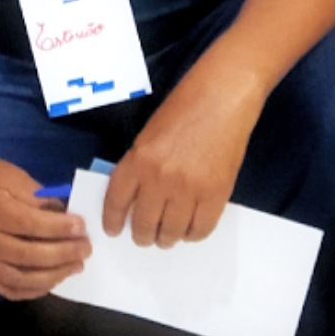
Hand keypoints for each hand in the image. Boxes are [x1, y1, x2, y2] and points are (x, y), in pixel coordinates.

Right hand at [0, 149, 89, 299]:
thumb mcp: (17, 178)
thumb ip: (43, 201)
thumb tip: (70, 223)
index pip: (31, 225)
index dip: (60, 229)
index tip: (82, 227)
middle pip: (29, 255)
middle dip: (63, 254)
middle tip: (86, 248)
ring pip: (21, 279)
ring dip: (53, 276)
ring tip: (76, 266)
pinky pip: (9, 289)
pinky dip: (33, 290)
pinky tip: (53, 280)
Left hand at [103, 64, 262, 248]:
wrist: (221, 97)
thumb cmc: (185, 109)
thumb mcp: (149, 136)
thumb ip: (140, 168)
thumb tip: (136, 200)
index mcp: (138, 160)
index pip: (116, 201)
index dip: (113, 220)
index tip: (114, 229)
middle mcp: (159, 178)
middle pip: (144, 224)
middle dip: (143, 235)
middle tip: (145, 237)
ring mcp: (188, 189)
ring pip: (171, 232)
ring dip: (167, 238)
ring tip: (168, 235)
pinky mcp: (215, 194)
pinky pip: (200, 229)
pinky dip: (192, 234)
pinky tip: (190, 228)